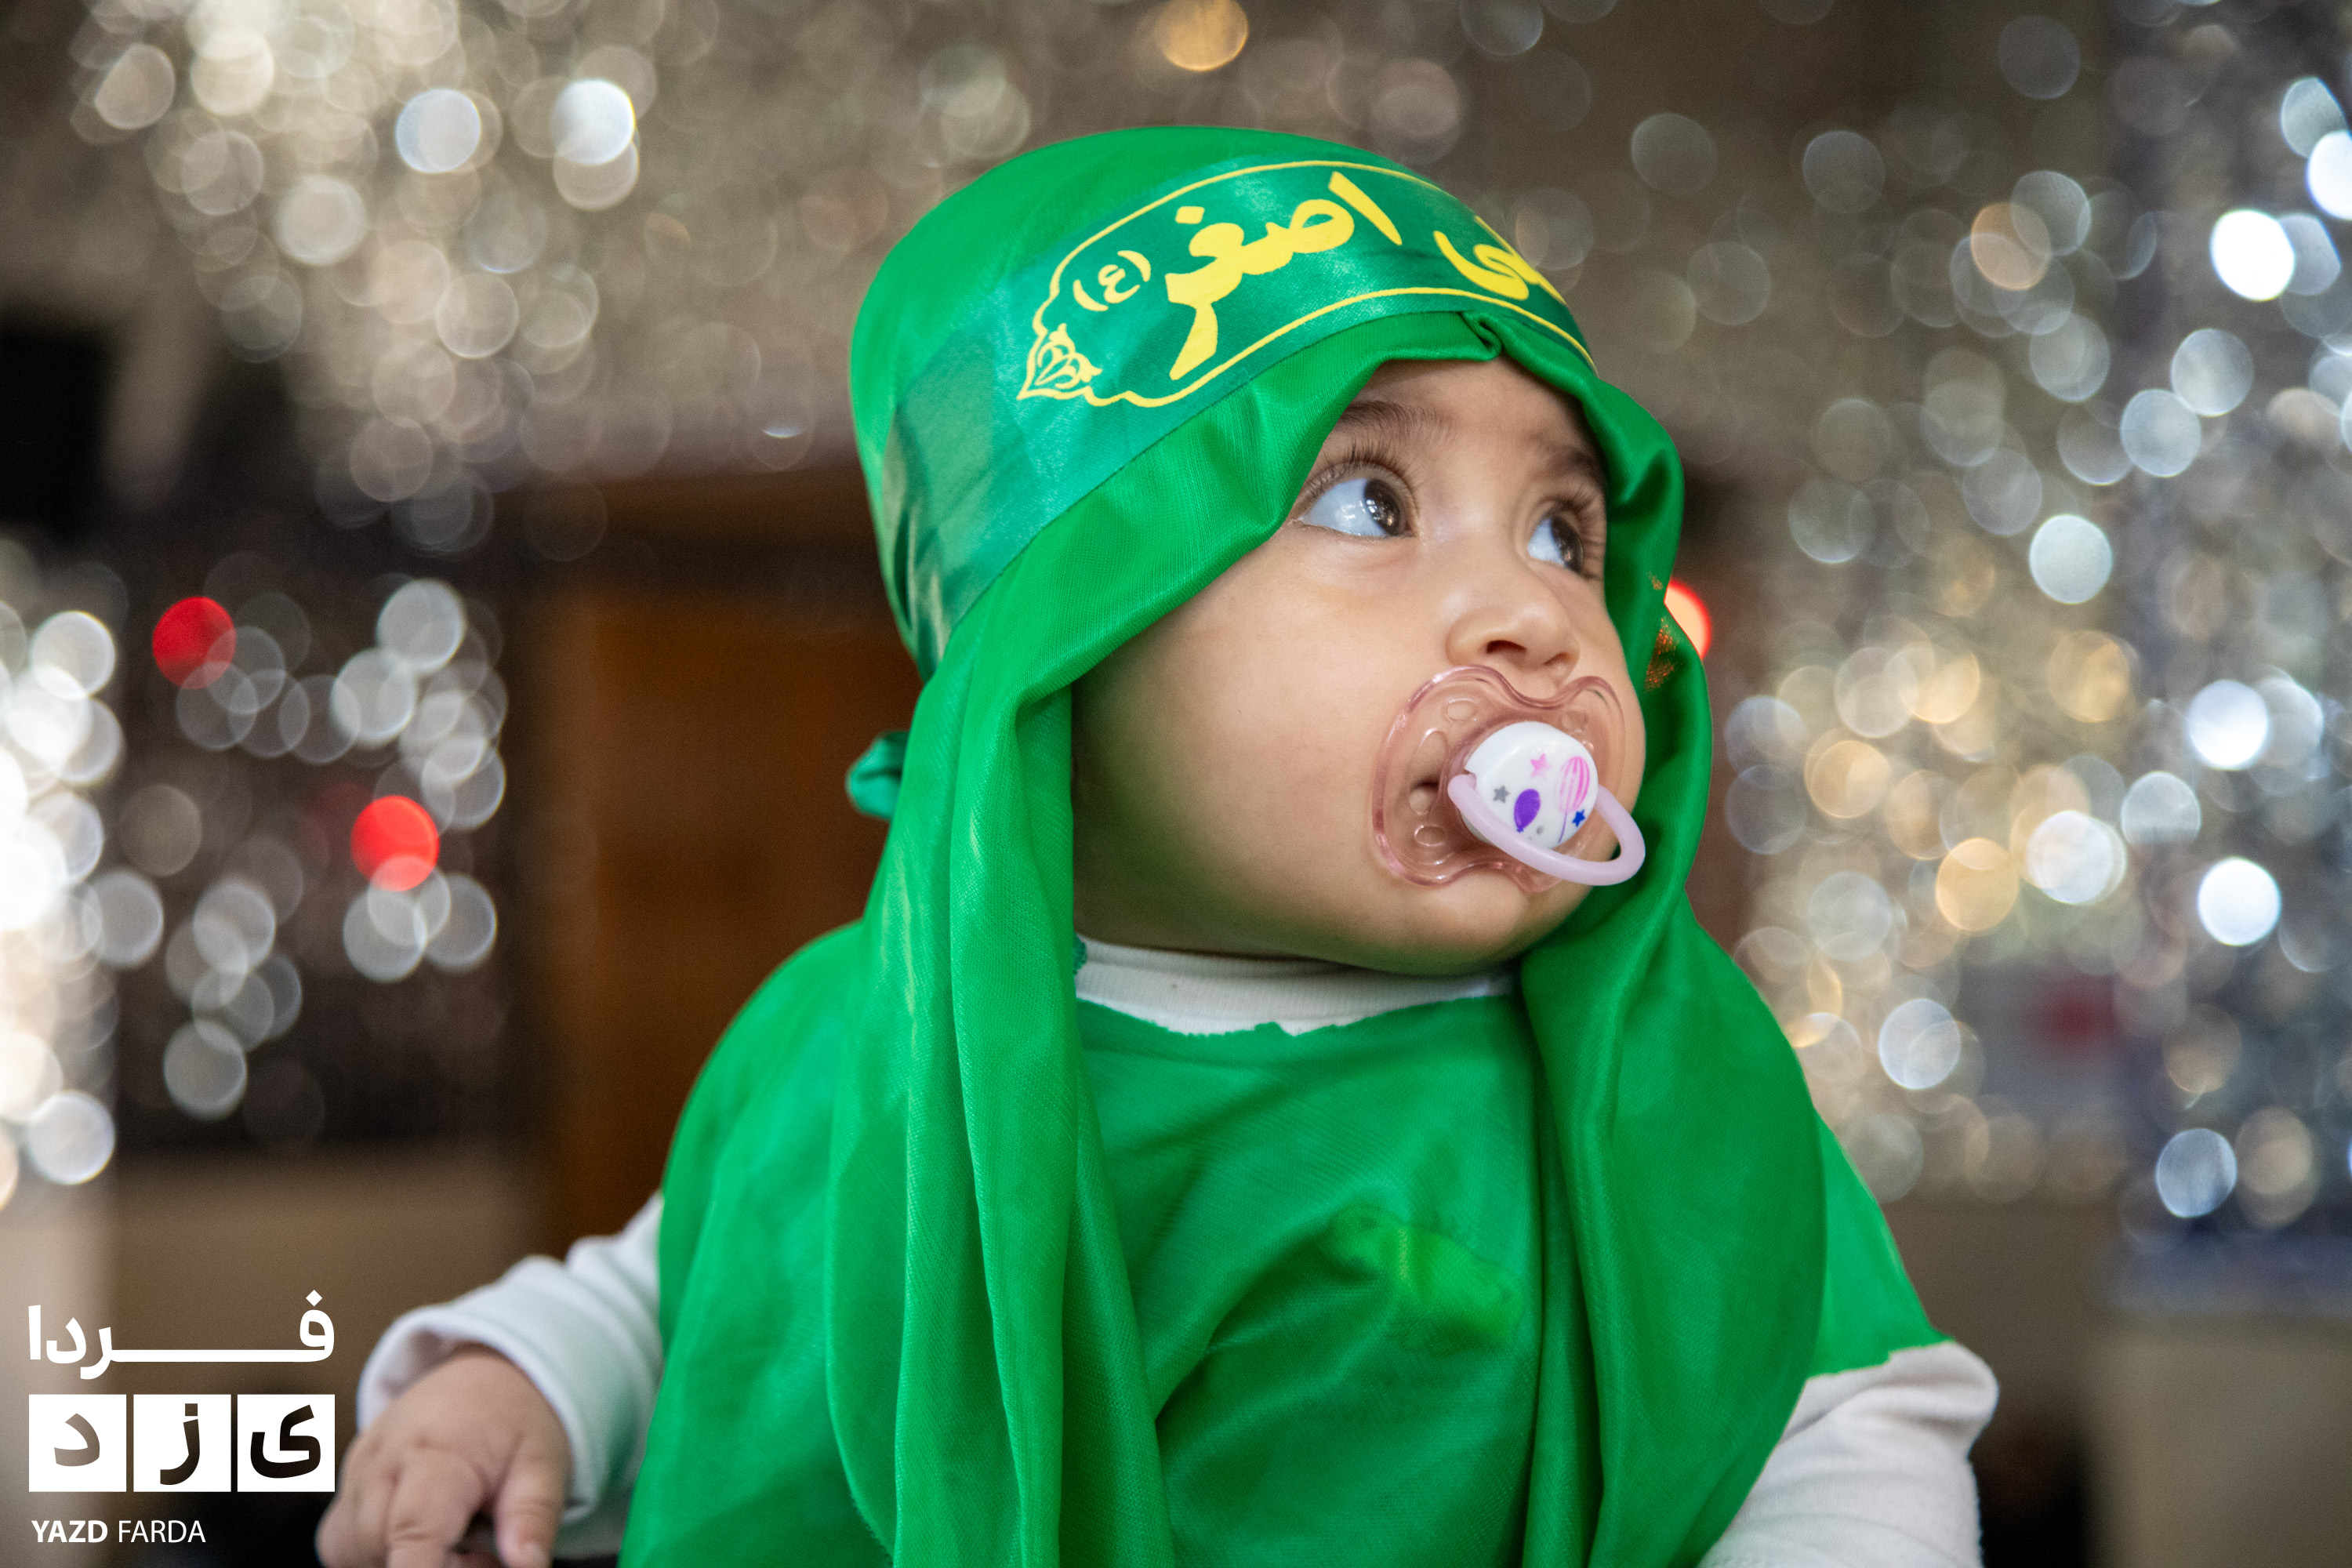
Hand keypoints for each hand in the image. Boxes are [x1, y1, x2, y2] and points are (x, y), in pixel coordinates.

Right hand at [317, 1346, 568, 1567]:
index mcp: (436, 1454)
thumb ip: (532, 1520)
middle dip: (434, 1567)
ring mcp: (354, 1476)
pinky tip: (418, 1537)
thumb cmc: (512, 1425)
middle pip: (384, 1548)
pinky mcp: (344, 1491)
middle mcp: (380, 1464)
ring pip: (357, 1552)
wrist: (479, 1379)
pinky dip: (378, 1552)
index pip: (413, 1531)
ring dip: (403, 1559)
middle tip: (481, 1550)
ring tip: (455, 1535)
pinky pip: (344, 1545)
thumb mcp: (542, 1465)